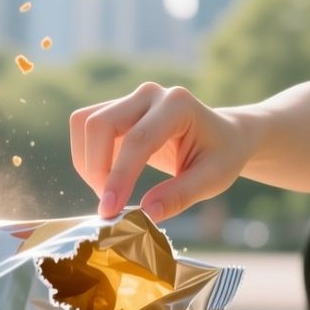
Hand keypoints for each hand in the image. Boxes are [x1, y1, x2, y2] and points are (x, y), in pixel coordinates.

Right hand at [69, 82, 255, 220]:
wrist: (224, 135)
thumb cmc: (221, 156)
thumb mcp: (213, 180)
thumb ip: (180, 196)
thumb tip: (145, 215)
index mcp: (178, 105)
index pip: (137, 140)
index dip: (119, 177)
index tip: (110, 211)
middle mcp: (151, 94)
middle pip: (100, 124)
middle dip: (95, 168)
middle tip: (109, 205)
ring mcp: (132, 98)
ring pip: (85, 123)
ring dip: (87, 162)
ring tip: (109, 193)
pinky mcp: (118, 109)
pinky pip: (86, 128)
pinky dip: (87, 157)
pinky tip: (109, 180)